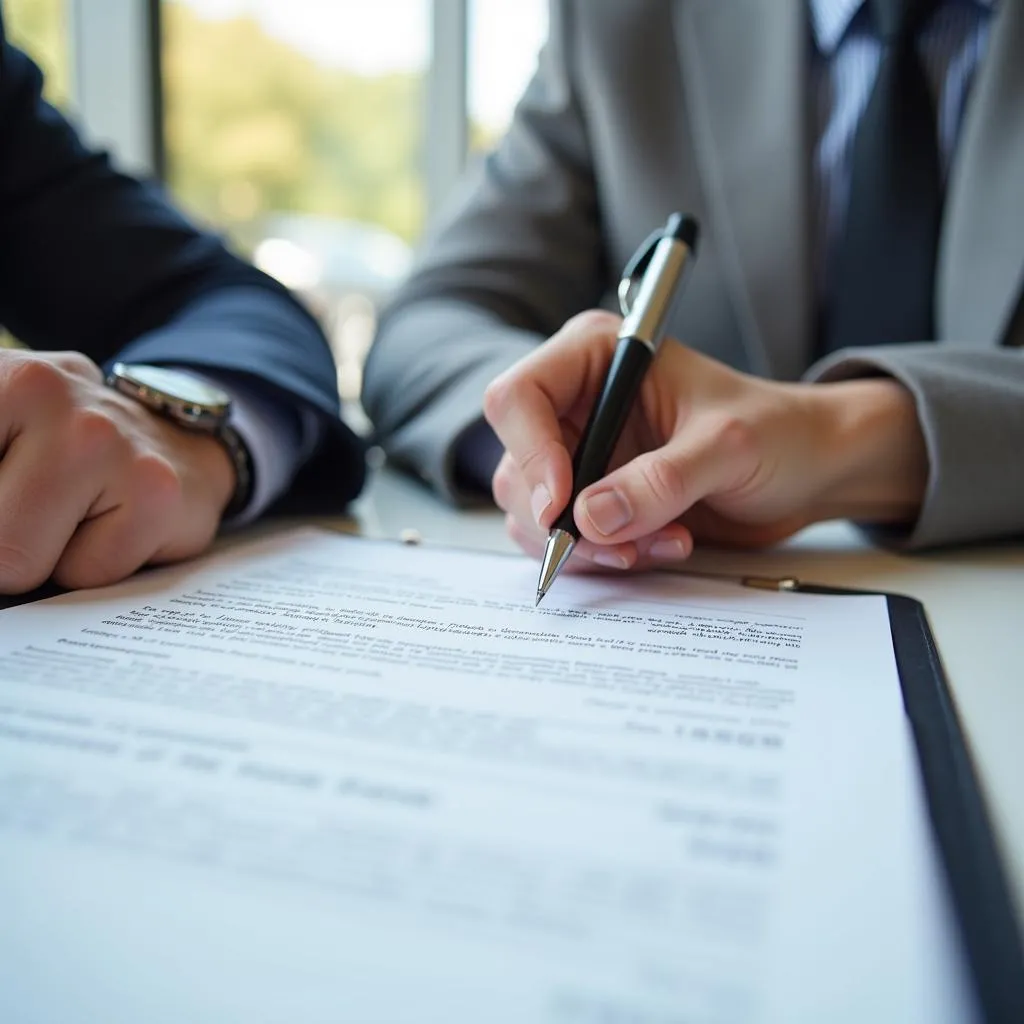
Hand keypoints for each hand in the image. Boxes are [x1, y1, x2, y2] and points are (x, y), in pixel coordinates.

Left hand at [0, 350, 235, 592]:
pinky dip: (96, 566)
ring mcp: (107, 441)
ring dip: (43, 558)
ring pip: (19, 560)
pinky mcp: (158, 493)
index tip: (11, 496)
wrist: (177, 440)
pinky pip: (89, 574)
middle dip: (0, 541)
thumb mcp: (1, 439)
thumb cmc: (63, 450)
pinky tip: (115, 524)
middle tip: (33, 506)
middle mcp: (46, 391)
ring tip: (72, 516)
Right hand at [483, 310, 927, 570]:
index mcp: (596, 359)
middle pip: (518, 468)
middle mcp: (578, 405)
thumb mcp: (726, 447)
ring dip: (590, 546)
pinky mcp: (598, 500)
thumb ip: (661, 480)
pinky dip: (606, 557)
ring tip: (659, 542)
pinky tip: (663, 545)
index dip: (532, 455)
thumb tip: (590, 518)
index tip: (563, 508)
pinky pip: (568, 541)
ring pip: (534, 514)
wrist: (808, 472)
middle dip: (563, 519)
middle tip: (619, 545)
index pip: (519, 398)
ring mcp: (585, 456)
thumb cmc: (777, 432)